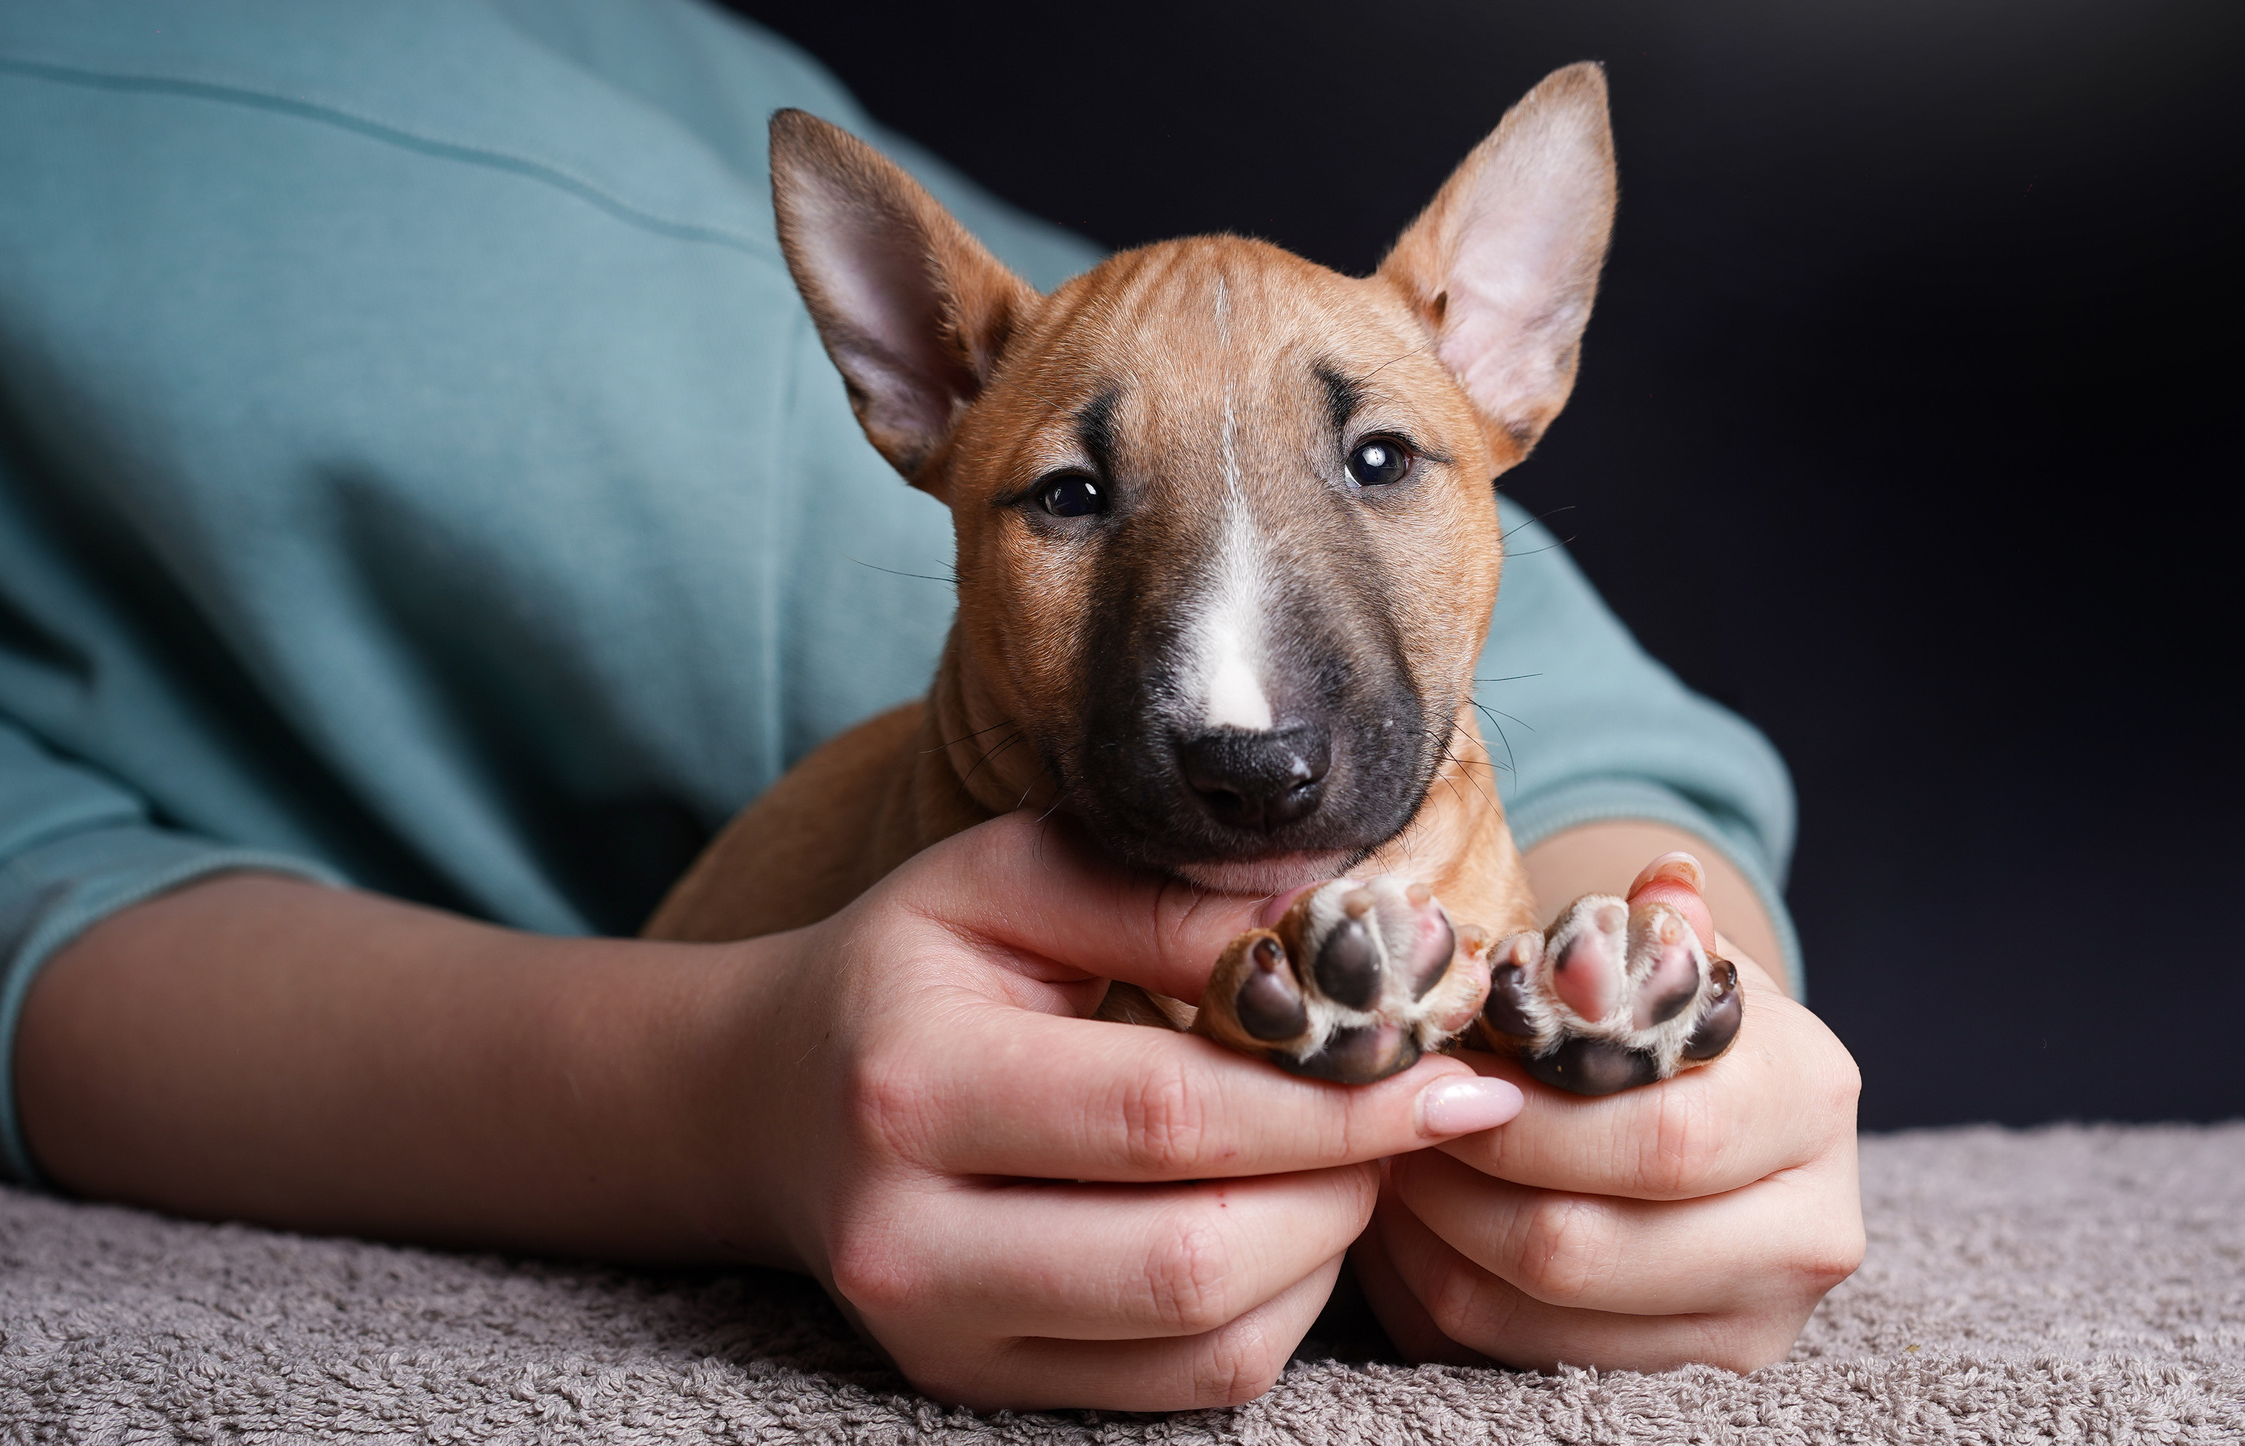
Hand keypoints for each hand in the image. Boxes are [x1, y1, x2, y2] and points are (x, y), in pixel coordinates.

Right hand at [713, 813, 1528, 1410]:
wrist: (771, 1096)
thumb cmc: (915, 965)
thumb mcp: (1016, 878)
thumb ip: (1172, 900)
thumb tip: (1349, 928)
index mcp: (912, 1081)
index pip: (1165, 1114)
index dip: (1332, 1098)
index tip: (1452, 1066)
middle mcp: (907, 1236)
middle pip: (1192, 1254)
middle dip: (1349, 1182)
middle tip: (1427, 1107)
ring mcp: (939, 1335)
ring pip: (1205, 1337)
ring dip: (1328, 1248)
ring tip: (1356, 1151)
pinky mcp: (977, 1387)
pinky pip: (1187, 1382)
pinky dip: (1279, 1303)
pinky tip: (1289, 1215)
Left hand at [1347, 854, 1862, 1371]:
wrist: (1729, 1106)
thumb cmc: (1674, 1017)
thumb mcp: (1670, 956)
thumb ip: (1652, 932)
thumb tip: (1660, 885)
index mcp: (1812, 1098)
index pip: (1657, 1137)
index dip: (1524, 1120)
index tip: (1440, 1076)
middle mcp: (1810, 1229)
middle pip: (1586, 1244)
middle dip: (1459, 1182)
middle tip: (1390, 1125)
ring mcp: (1758, 1317)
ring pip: (1546, 1310)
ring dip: (1436, 1239)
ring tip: (1389, 1163)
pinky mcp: (1697, 1373)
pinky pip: (1530, 1353)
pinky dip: (1448, 1288)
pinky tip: (1415, 1225)